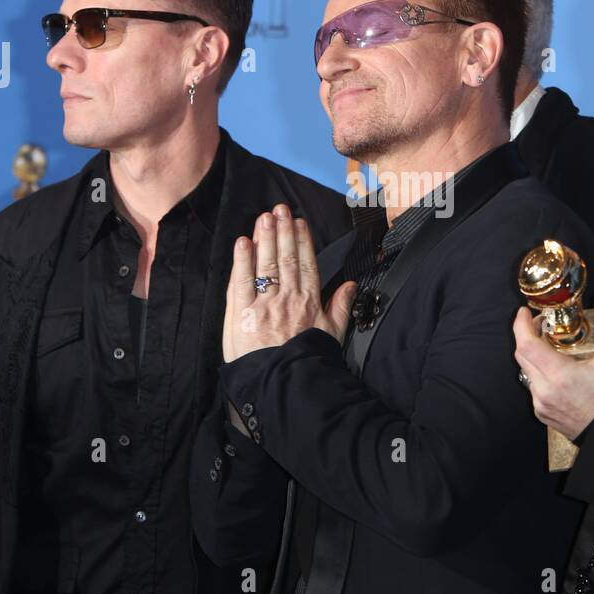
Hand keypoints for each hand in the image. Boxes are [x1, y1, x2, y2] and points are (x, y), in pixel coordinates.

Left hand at [222, 204, 357, 361]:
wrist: (284, 384)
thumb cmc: (308, 361)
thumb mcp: (331, 335)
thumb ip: (340, 307)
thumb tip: (352, 286)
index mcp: (309, 302)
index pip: (305, 264)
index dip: (301, 240)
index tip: (298, 222)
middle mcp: (288, 298)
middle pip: (285, 258)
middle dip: (282, 231)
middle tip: (279, 209)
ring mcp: (264, 305)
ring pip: (265, 265)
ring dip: (264, 238)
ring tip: (263, 218)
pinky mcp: (242, 314)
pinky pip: (241, 282)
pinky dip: (242, 260)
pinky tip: (243, 242)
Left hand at [512, 289, 593, 440]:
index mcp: (559, 375)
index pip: (526, 345)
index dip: (521, 325)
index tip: (525, 312)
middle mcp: (544, 391)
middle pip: (522, 355)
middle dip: (527, 335)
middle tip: (541, 323)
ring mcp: (541, 405)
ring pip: (526, 371)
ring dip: (533, 355)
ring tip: (550, 344)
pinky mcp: (542, 414)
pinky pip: (532, 387)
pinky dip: (538, 373)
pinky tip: (555, 368)